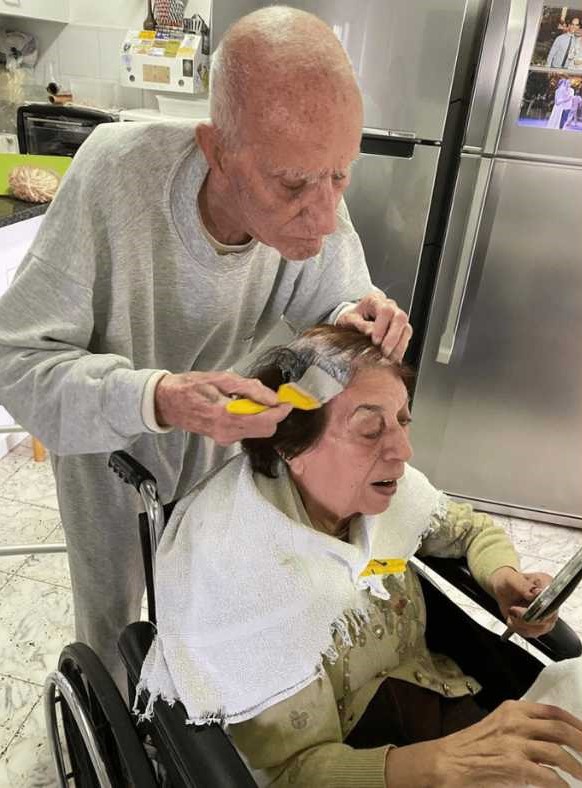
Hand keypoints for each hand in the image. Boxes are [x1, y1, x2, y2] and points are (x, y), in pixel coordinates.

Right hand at [154, 371, 291, 445]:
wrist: (166, 402)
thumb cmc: (190, 387)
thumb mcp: (221, 378)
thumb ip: (250, 388)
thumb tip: (273, 397)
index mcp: (226, 416)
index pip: (266, 421)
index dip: (281, 411)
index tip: (286, 401)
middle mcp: (227, 432)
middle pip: (266, 430)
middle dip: (271, 414)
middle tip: (266, 397)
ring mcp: (225, 438)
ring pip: (258, 431)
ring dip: (260, 416)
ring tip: (246, 399)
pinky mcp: (223, 439)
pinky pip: (247, 431)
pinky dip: (250, 419)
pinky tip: (238, 406)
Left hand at [336, 292, 411, 361]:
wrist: (354, 319)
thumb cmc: (351, 318)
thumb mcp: (348, 320)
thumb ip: (360, 325)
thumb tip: (370, 332)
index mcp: (375, 300)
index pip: (385, 310)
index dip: (382, 326)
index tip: (375, 341)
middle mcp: (390, 306)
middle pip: (400, 318)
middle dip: (393, 337)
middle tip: (384, 351)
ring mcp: (397, 318)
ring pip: (406, 329)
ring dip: (399, 345)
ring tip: (388, 358)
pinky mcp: (400, 329)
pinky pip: (406, 338)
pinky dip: (400, 350)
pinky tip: (392, 358)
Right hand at [385, 700, 581, 786]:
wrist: (448, 762)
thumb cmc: (472, 747)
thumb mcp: (498, 727)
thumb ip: (523, 729)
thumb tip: (553, 742)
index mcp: (513, 709)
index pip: (553, 711)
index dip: (576, 723)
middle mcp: (516, 722)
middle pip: (561, 729)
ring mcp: (515, 744)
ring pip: (558, 752)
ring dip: (577, 767)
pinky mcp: (514, 766)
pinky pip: (548, 776)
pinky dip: (561, 784)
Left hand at [489, 566, 557, 638]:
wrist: (503, 589)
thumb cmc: (510, 581)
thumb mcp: (513, 579)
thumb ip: (525, 586)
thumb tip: (536, 593)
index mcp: (549, 586)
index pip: (553, 603)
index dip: (538, 608)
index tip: (522, 606)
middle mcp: (551, 603)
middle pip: (547, 619)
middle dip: (526, 617)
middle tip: (513, 609)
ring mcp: (547, 616)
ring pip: (539, 629)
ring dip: (520, 623)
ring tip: (512, 612)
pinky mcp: (540, 626)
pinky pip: (531, 634)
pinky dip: (518, 628)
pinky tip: (513, 618)